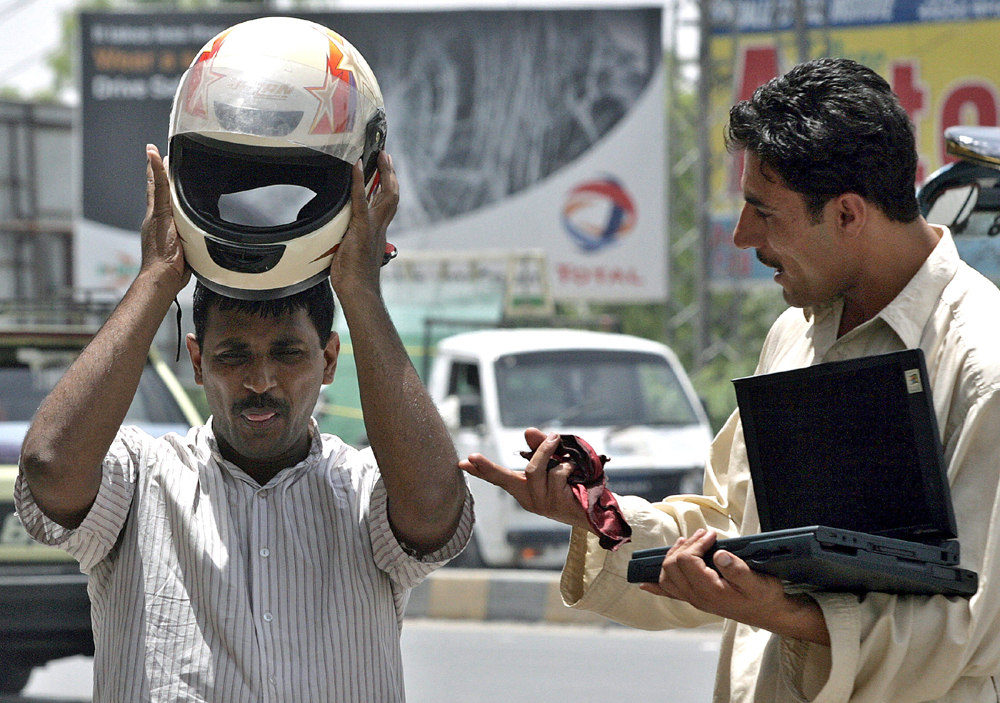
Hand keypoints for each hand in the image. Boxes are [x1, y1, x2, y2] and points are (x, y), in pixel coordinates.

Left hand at [140, 144, 188, 291]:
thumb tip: (154, 158)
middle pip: (164, 194)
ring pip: (175, 209)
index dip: (156, 166)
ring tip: (185, 185)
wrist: (166, 276)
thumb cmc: (162, 248)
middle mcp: (161, 219)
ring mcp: (170, 231)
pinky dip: (189, 217)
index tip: (154, 150)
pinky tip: (196, 218)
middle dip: (166, 178)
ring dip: (179, 197)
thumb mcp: (162, 212)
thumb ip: (161, 187)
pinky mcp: (181, 243)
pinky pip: (186, 225)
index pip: (156, 183)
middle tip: (169, 163)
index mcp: (156, 211)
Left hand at [329, 151, 398, 294]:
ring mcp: (373, 226)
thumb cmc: (353, 279)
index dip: (388, 187)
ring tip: (378, 154)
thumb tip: (340, 238)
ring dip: (383, 172)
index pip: (387, 205)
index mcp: (378, 233)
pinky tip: (357, 166)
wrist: (358, 290)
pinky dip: (359, 181)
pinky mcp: (362, 227)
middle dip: (390, 174)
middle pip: (392, 194)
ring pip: (386, 194)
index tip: (386, 172)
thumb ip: (349, 242)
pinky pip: (361, 199)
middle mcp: (380, 227)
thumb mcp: (351, 255)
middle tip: (385, 155)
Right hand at [460, 428, 592, 533]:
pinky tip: (575, 471)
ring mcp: (542, 503)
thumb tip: (527, 431)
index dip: (481, 470)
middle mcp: (530, 498)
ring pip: (534, 470)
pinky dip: (566, 466)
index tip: (461, 463)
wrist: (600, 509)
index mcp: (526, 489)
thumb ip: (542, 446)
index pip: (500, 478)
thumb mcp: (556, 461)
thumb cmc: (576, 484)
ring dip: (546, 451)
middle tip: (471, 457)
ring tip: (557, 441)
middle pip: (505, 479)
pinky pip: (556, 474)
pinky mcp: (556, 504)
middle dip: (487, 467)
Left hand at [640, 529, 829, 645]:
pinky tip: (645, 583)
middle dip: (684, 546)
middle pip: (672, 566)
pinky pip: (670, 593)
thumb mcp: (758, 582)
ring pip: (668, 576)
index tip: (711, 535)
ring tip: (687, 543)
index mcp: (710, 591)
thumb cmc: (765, 597)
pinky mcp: (696, 599)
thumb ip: (738, 569)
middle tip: (703, 535)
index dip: (696, 544)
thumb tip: (719, 554)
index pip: (687, 561)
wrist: (770, 614)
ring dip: (673, 556)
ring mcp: (694, 599)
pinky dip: (656, 586)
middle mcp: (697, 597)